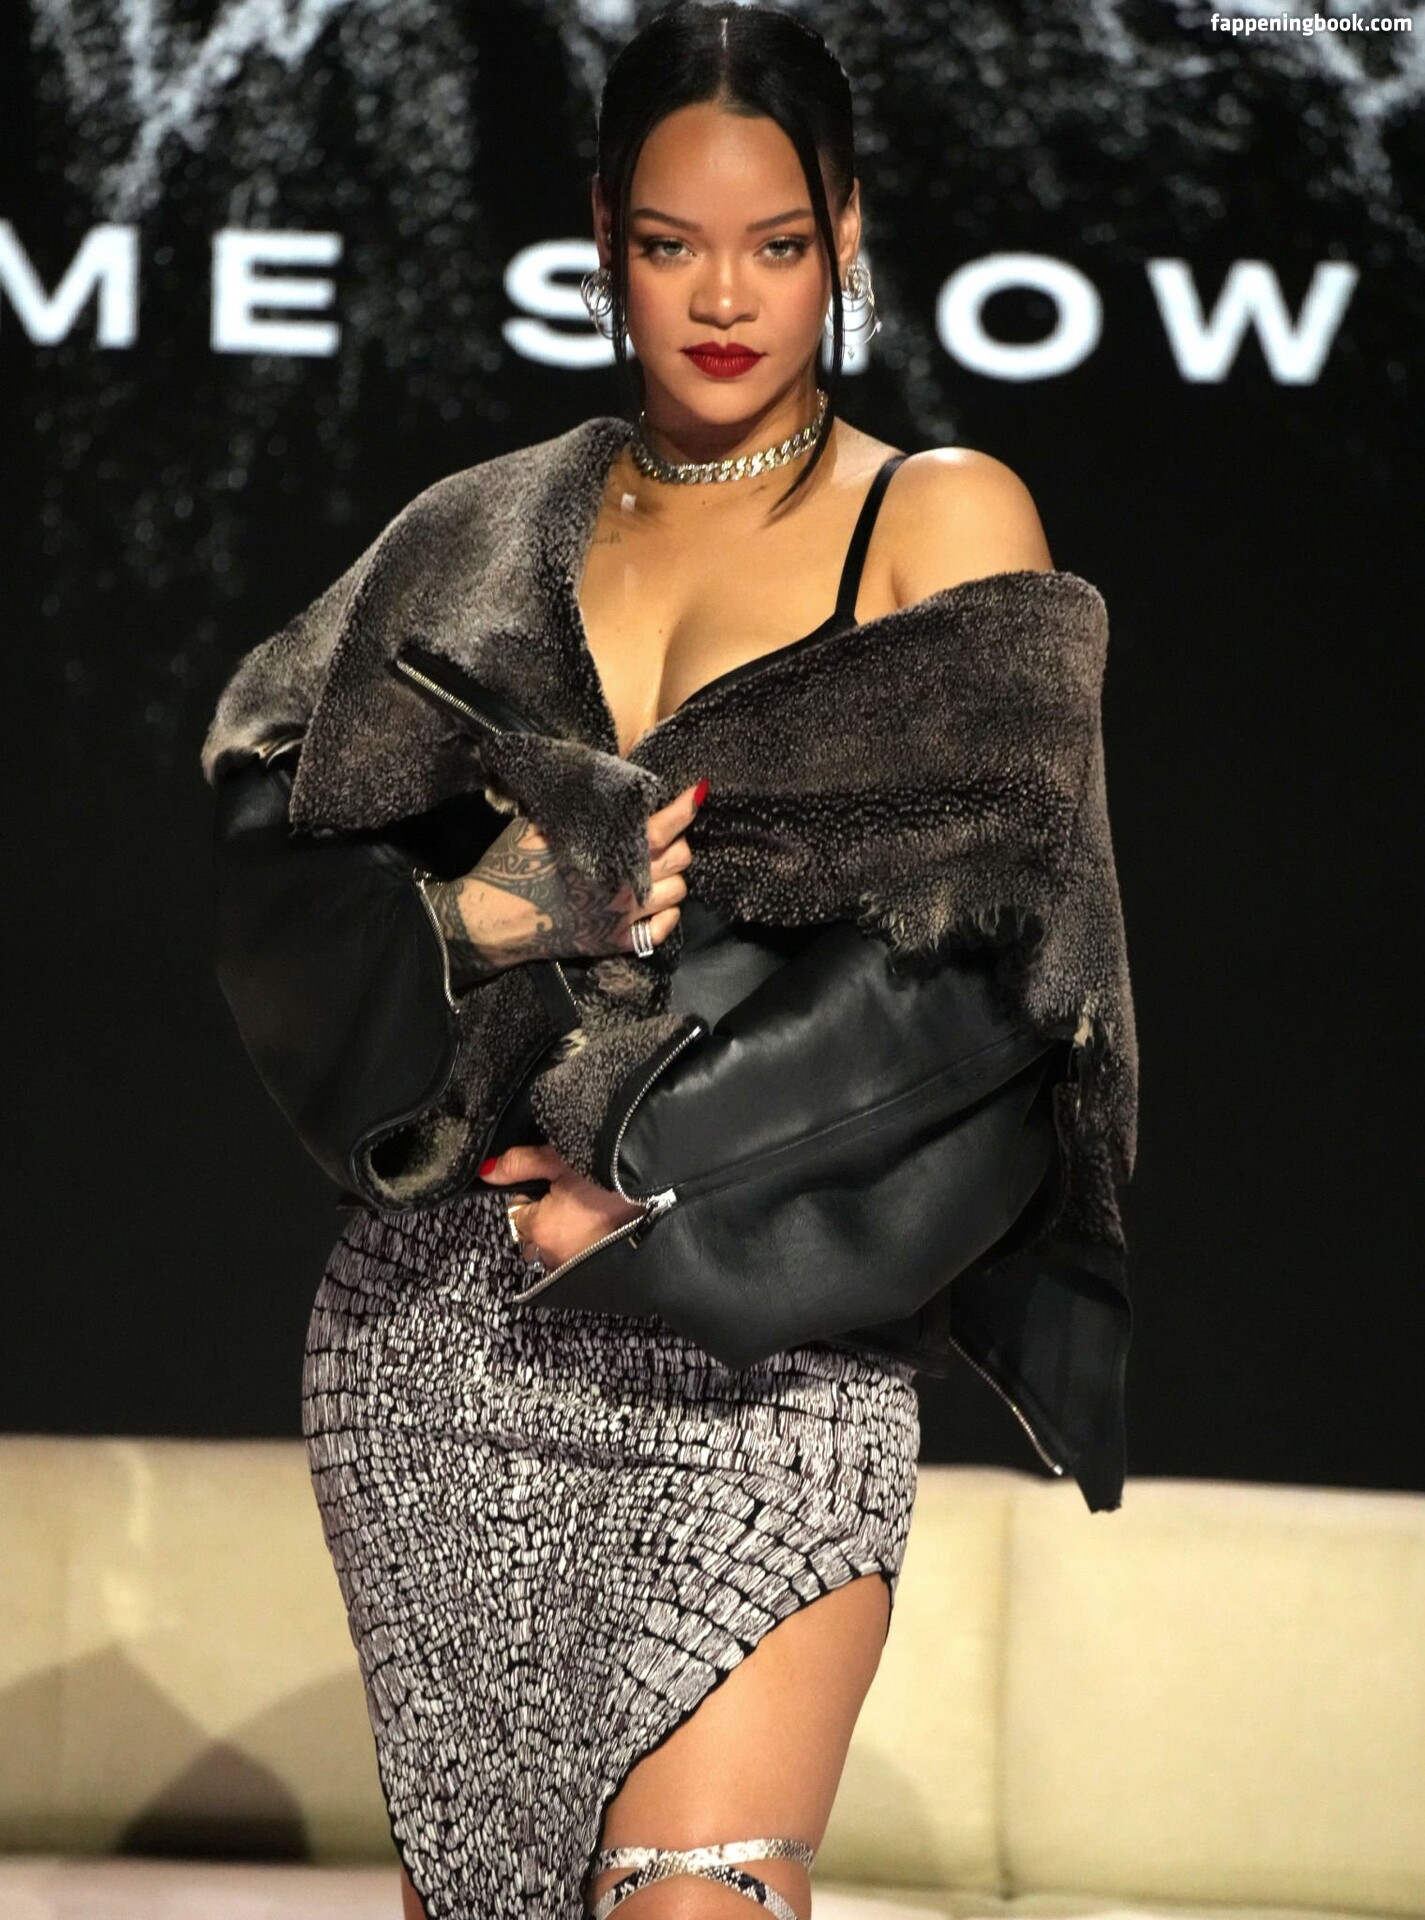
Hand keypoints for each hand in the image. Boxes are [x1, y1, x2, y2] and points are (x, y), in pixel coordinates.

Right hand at [426, 778, 706, 983]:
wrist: (494, 917)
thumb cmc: (513, 864)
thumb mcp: (543, 825)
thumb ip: (581, 812)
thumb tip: (603, 791)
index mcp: (609, 849)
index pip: (664, 827)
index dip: (685, 808)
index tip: (696, 795)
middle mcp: (626, 883)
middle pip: (680, 858)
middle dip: (678, 842)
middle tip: (664, 837)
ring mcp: (625, 915)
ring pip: (678, 892)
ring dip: (673, 877)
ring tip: (658, 869)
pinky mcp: (617, 941)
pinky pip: (663, 930)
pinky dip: (667, 914)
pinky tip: (657, 904)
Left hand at [479, 1144, 647, 1273]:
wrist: (664, 1195)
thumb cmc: (612, 1177)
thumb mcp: (561, 1159)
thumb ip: (520, 1163)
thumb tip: (488, 1170)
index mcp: (540, 1228)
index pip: (518, 1211)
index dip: (535, 1193)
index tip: (557, 1181)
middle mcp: (554, 1256)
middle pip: (535, 1233)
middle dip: (547, 1216)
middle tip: (576, 1194)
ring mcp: (577, 1268)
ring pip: (556, 1248)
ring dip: (566, 1233)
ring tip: (594, 1210)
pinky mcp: (598, 1272)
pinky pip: (578, 1259)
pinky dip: (585, 1245)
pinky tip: (605, 1227)